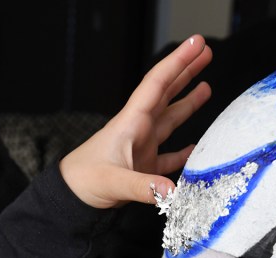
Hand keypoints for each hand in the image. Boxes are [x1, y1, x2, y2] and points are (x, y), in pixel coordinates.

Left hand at [59, 35, 212, 208]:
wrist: (70, 196)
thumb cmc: (84, 181)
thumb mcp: (113, 181)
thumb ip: (144, 186)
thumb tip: (172, 192)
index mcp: (131, 123)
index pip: (157, 84)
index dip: (178, 62)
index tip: (197, 43)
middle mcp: (138, 130)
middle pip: (166, 93)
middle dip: (185, 72)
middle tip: (205, 53)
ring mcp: (141, 147)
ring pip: (170, 119)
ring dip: (187, 103)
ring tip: (205, 87)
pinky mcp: (143, 167)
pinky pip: (169, 155)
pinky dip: (183, 151)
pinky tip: (195, 147)